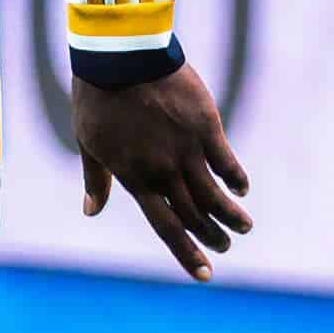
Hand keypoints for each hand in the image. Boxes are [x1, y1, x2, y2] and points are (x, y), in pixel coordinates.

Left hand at [75, 58, 255, 277]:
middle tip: (224, 246)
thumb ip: (96, 180)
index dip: (187, 253)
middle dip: (212, 237)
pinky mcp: (206, 127)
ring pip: (215, 195)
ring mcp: (187, 150)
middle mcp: (165, 172)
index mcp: (137, 180)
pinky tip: (242, 188)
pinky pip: (227, 161)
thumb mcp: (90, 144)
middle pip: (195, 216)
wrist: (121, 57)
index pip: (167, 228)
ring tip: (243, 227)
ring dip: (231, 216)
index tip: (205, 275)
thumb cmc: (98, 99)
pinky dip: (236, 178)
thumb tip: (91, 212)